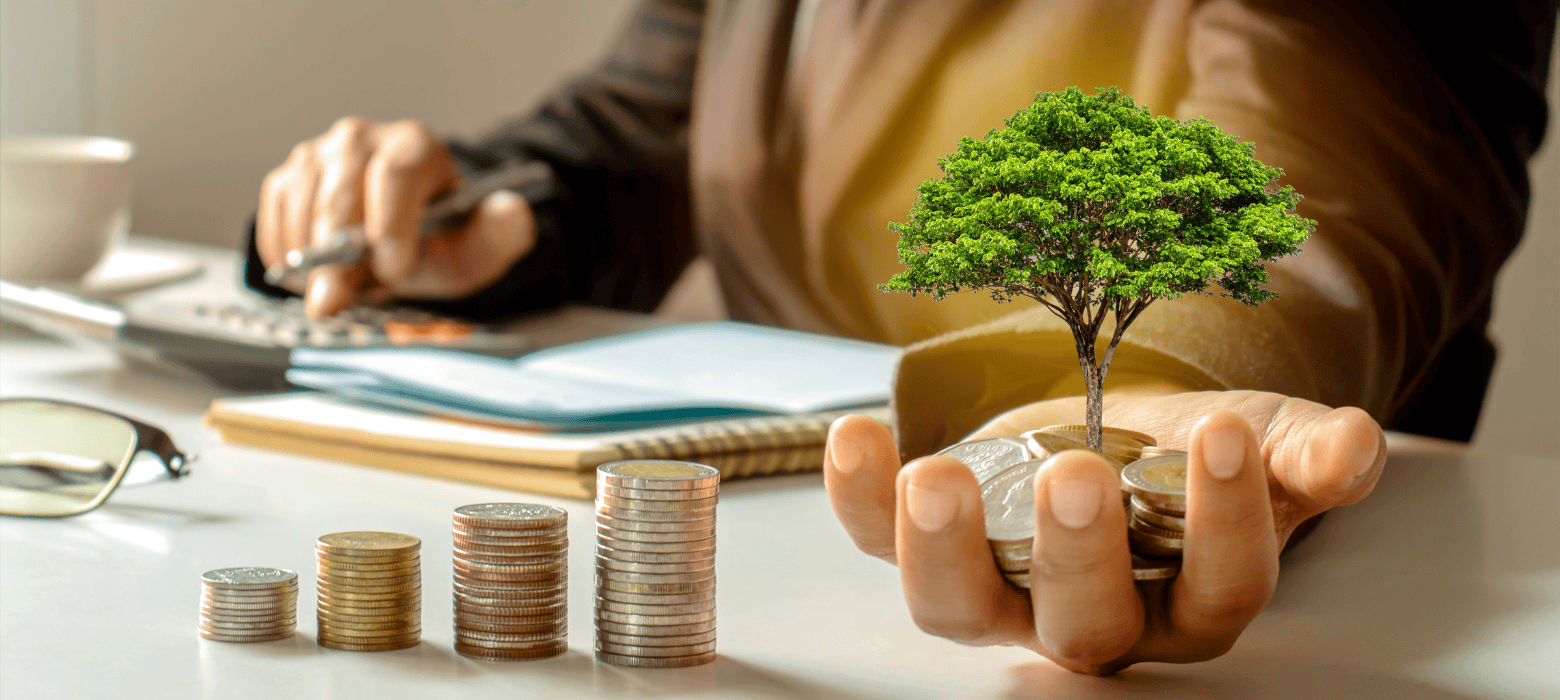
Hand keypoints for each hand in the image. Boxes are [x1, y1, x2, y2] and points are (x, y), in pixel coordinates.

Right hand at [256, 117, 537, 317]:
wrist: (405, 241)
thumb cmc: (441, 241)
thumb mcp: (480, 245)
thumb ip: (503, 232)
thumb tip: (512, 210)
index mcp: (416, 146)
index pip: (397, 174)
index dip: (390, 222)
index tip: (393, 269)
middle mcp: (364, 139)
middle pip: (342, 192)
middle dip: (336, 253)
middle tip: (335, 301)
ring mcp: (320, 153)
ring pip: (302, 201)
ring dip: (308, 255)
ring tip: (328, 292)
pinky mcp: (289, 175)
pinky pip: (274, 212)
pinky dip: (283, 250)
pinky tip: (305, 276)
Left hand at [822, 389, 1386, 674]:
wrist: (1110, 422)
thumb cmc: (1188, 452)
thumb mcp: (1261, 441)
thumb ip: (1304, 454)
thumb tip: (1351, 447)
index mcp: (1189, 598)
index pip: (1219, 587)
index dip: (1225, 523)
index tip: (1223, 436)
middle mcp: (1092, 614)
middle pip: (1084, 626)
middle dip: (1078, 556)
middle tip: (1076, 476)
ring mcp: (999, 587)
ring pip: (958, 611)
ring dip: (939, 552)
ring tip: (935, 479)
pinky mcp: (931, 543)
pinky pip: (873, 543)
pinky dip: (855, 497)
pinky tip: (856, 439)